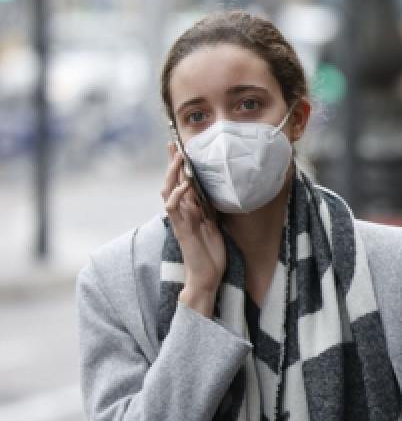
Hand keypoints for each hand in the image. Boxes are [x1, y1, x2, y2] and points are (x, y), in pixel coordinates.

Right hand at [163, 143, 224, 315]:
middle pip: (171, 183)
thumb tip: (211, 191)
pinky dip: (178, 196)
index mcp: (189, 211)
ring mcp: (179, 221)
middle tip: (174, 145)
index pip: (180, 183)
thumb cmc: (210, 252)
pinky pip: (174, 209)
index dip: (178, 166)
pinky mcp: (181, 230)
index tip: (180, 148)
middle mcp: (181, 213)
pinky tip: (184, 186)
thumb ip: (208, 209)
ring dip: (173, 175)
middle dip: (172, 164)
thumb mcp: (213, 224)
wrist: (207, 275)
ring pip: (168, 192)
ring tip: (179, 158)